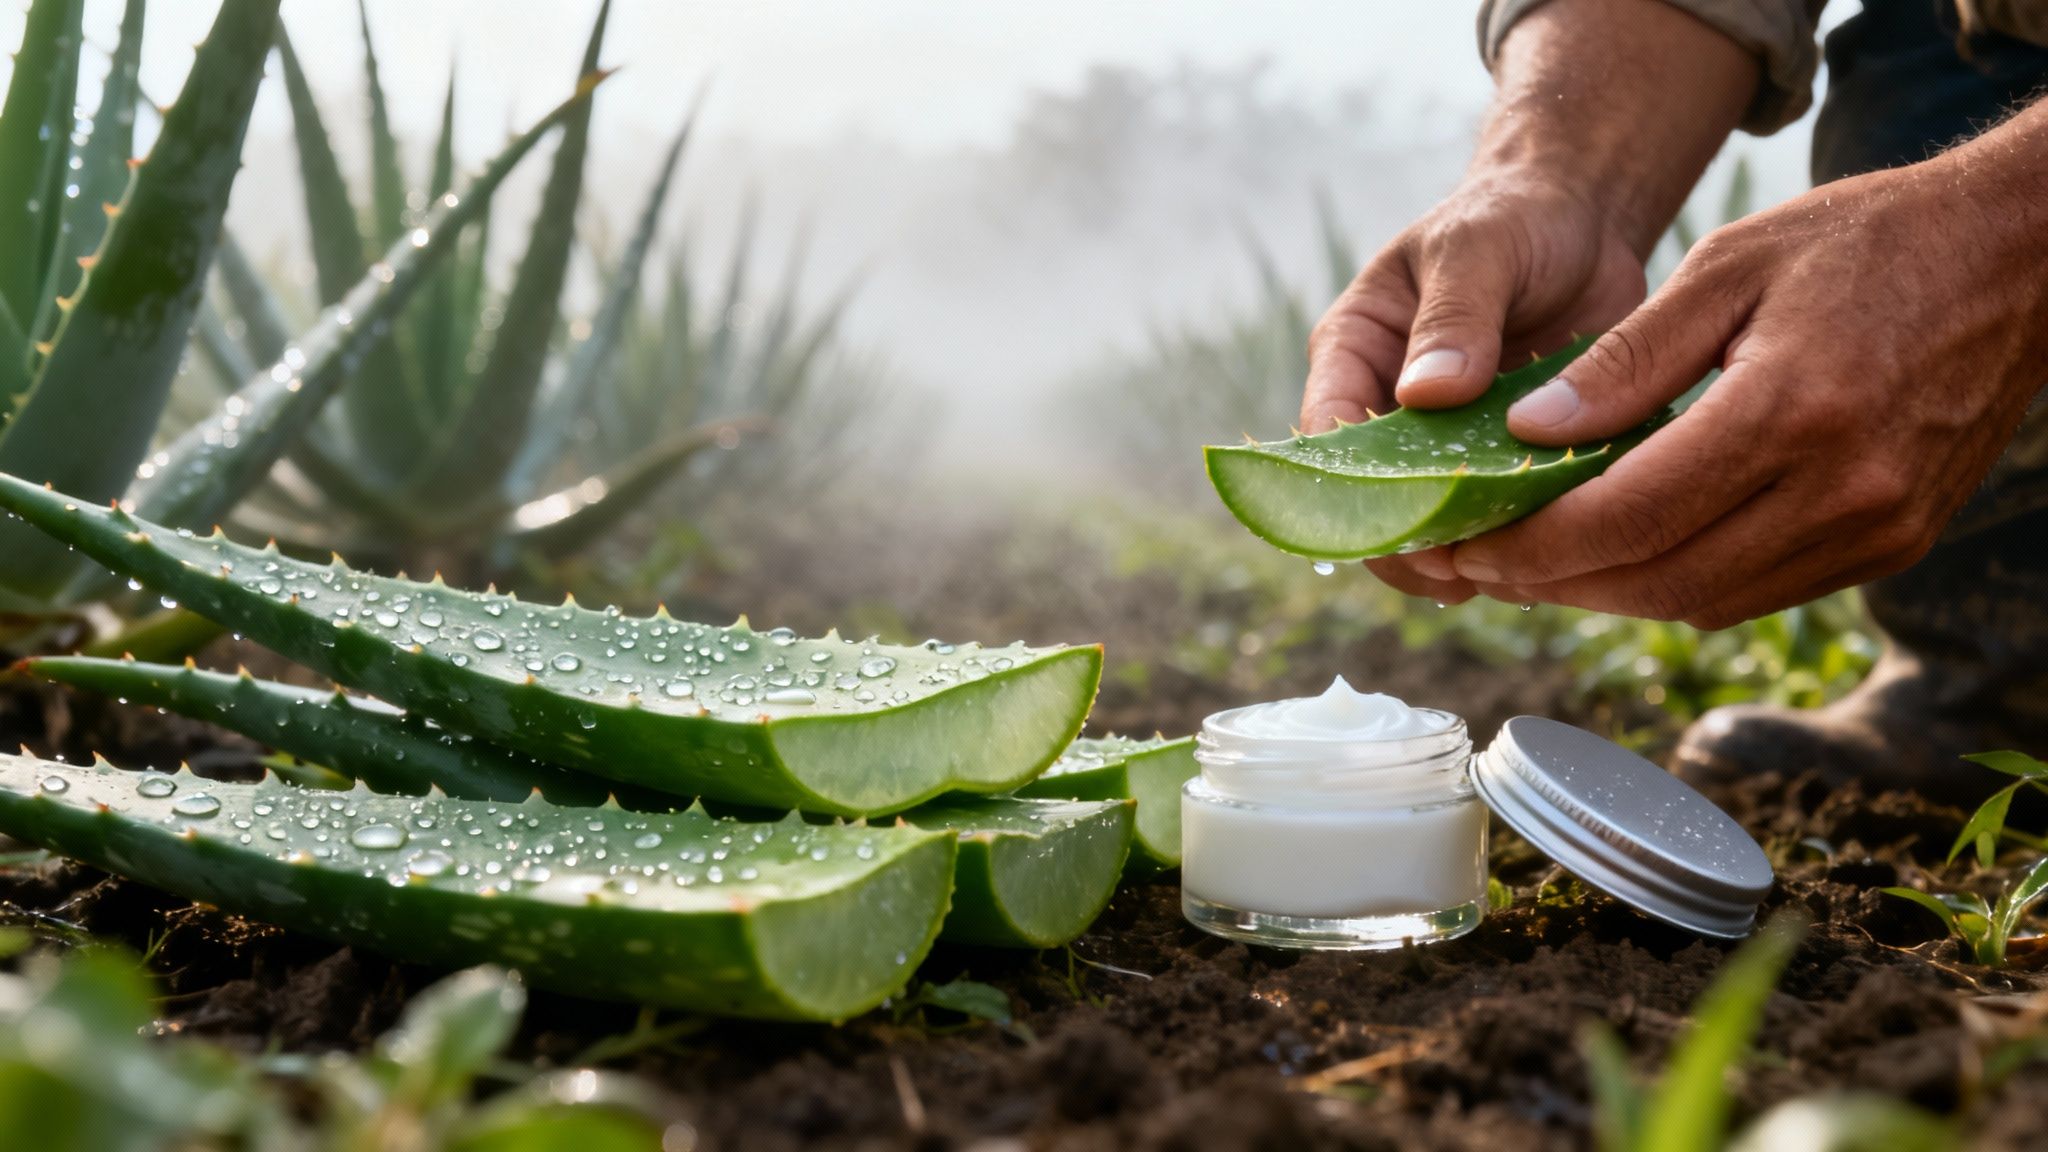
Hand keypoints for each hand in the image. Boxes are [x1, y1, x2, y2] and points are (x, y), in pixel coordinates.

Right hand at [1300, 174, 1646, 603]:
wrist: (1582, 222)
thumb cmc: (1512, 219)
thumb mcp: (1478, 250)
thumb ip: (1454, 317)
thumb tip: (1425, 396)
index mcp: (1354, 354)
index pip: (1325, 434)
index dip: (1350, 488)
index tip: (1403, 520)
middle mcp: (1386, 409)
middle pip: (1370, 500)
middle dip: (1409, 541)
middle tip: (1462, 569)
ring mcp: (1442, 442)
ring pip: (1428, 524)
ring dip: (1464, 555)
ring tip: (1507, 570)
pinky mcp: (1499, 459)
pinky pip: (1494, 518)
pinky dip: (1517, 541)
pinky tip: (1547, 554)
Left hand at [1444, 135, 2047, 627]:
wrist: (2017, 254)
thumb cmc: (1864, 242)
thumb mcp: (1729, 267)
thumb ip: (1625, 360)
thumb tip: (1526, 433)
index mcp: (1792, 410)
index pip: (1630, 518)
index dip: (1537, 548)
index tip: (1470, 548)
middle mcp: (1842, 489)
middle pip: (1662, 580)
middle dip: (1560, 585)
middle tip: (1488, 566)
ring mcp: (1879, 527)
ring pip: (1708, 601)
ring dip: (1615, 594)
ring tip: (1543, 563)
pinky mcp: (1897, 543)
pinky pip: (1762, 593)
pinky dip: (1684, 582)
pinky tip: (1632, 551)